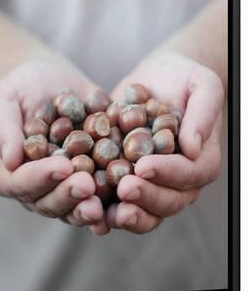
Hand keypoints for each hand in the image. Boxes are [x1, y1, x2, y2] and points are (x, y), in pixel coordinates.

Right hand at [0, 60, 108, 230]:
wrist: (53, 81)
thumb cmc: (21, 88)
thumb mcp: (4, 99)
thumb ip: (3, 128)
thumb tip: (10, 160)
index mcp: (9, 172)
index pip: (20, 182)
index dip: (41, 177)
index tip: (62, 166)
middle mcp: (37, 188)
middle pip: (48, 202)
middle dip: (68, 195)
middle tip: (87, 184)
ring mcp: (65, 189)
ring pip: (74, 208)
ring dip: (88, 208)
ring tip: (103, 203)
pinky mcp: (92, 182)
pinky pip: (101, 199)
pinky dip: (113, 204)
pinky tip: (126, 202)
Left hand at [105, 53, 223, 233]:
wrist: (158, 76)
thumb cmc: (185, 76)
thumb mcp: (203, 84)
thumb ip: (203, 113)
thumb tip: (192, 147)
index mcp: (201, 160)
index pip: (189, 174)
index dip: (167, 173)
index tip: (144, 166)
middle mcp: (179, 180)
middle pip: (168, 200)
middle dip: (145, 197)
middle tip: (123, 188)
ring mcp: (152, 184)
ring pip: (144, 211)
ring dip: (127, 215)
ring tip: (106, 212)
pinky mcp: (126, 179)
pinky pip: (117, 202)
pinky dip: (103, 209)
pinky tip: (87, 208)